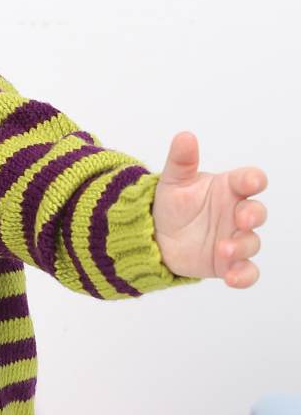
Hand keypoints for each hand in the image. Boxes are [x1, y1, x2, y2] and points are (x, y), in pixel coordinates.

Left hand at [151, 131, 267, 287]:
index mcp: (227, 189)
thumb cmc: (172, 204)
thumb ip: (181, 161)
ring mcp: (235, 238)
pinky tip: (232, 278)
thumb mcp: (173, 182)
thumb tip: (184, 136)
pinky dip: (244, 276)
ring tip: (223, 250)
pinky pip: (247, 272)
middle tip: (240, 218)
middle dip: (253, 214)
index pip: (249, 180)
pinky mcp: (229, 264)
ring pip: (252, 243)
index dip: (253, 180)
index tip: (251, 182)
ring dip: (242, 247)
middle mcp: (236, 213)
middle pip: (257, 212)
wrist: (156, 236)